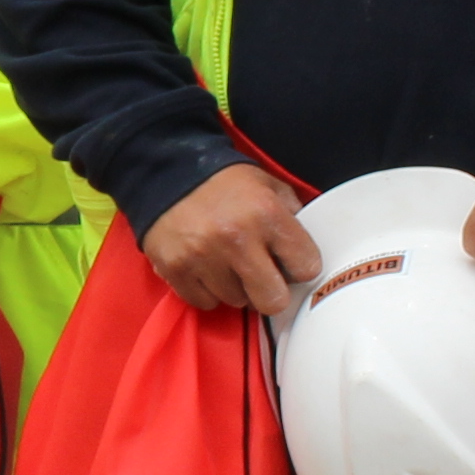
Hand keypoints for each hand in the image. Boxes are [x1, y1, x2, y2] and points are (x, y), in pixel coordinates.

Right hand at [143, 161, 320, 317]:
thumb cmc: (224, 183)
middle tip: (261, 275)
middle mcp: (237, 239)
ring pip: (237, 302)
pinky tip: (206, 268)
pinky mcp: (176, 270)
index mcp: (267, 214)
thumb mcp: (268, 185)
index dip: (300, 266)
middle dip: (271, 290)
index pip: (307, 267)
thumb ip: (292, 215)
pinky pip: (205, 302)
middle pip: (273, 301)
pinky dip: (208, 290)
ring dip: (236, 287)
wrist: (167, 171)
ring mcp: (204, 257)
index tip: (289, 261)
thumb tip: (304, 251)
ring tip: (227, 262)